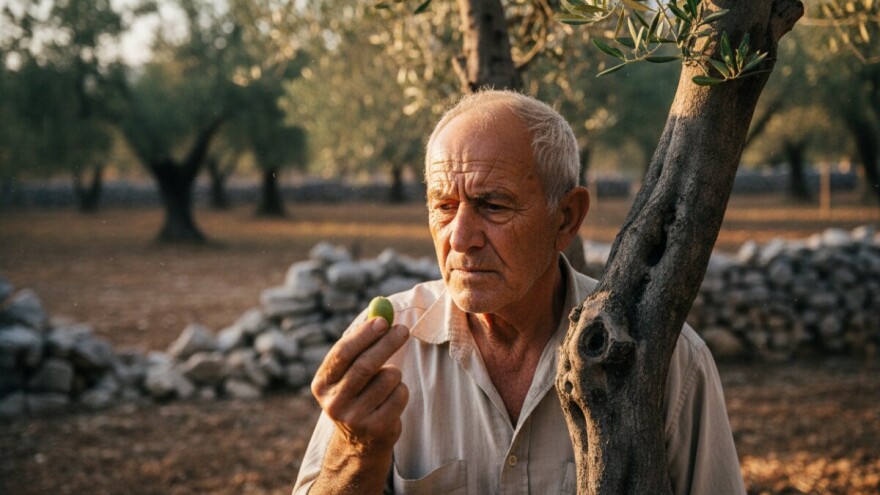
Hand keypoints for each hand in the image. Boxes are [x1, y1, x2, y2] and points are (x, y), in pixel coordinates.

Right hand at [311, 317, 409, 453]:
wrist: (360, 440)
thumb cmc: (357, 392)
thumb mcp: (350, 370)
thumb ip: (361, 342)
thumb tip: (380, 311)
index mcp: (322, 383)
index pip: (342, 353)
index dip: (363, 335)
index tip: (383, 321)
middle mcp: (333, 403)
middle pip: (365, 366)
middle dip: (387, 344)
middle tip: (403, 330)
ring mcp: (354, 418)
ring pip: (388, 378)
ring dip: (395, 372)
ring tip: (389, 379)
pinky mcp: (376, 428)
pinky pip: (399, 394)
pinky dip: (401, 390)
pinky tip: (391, 399)